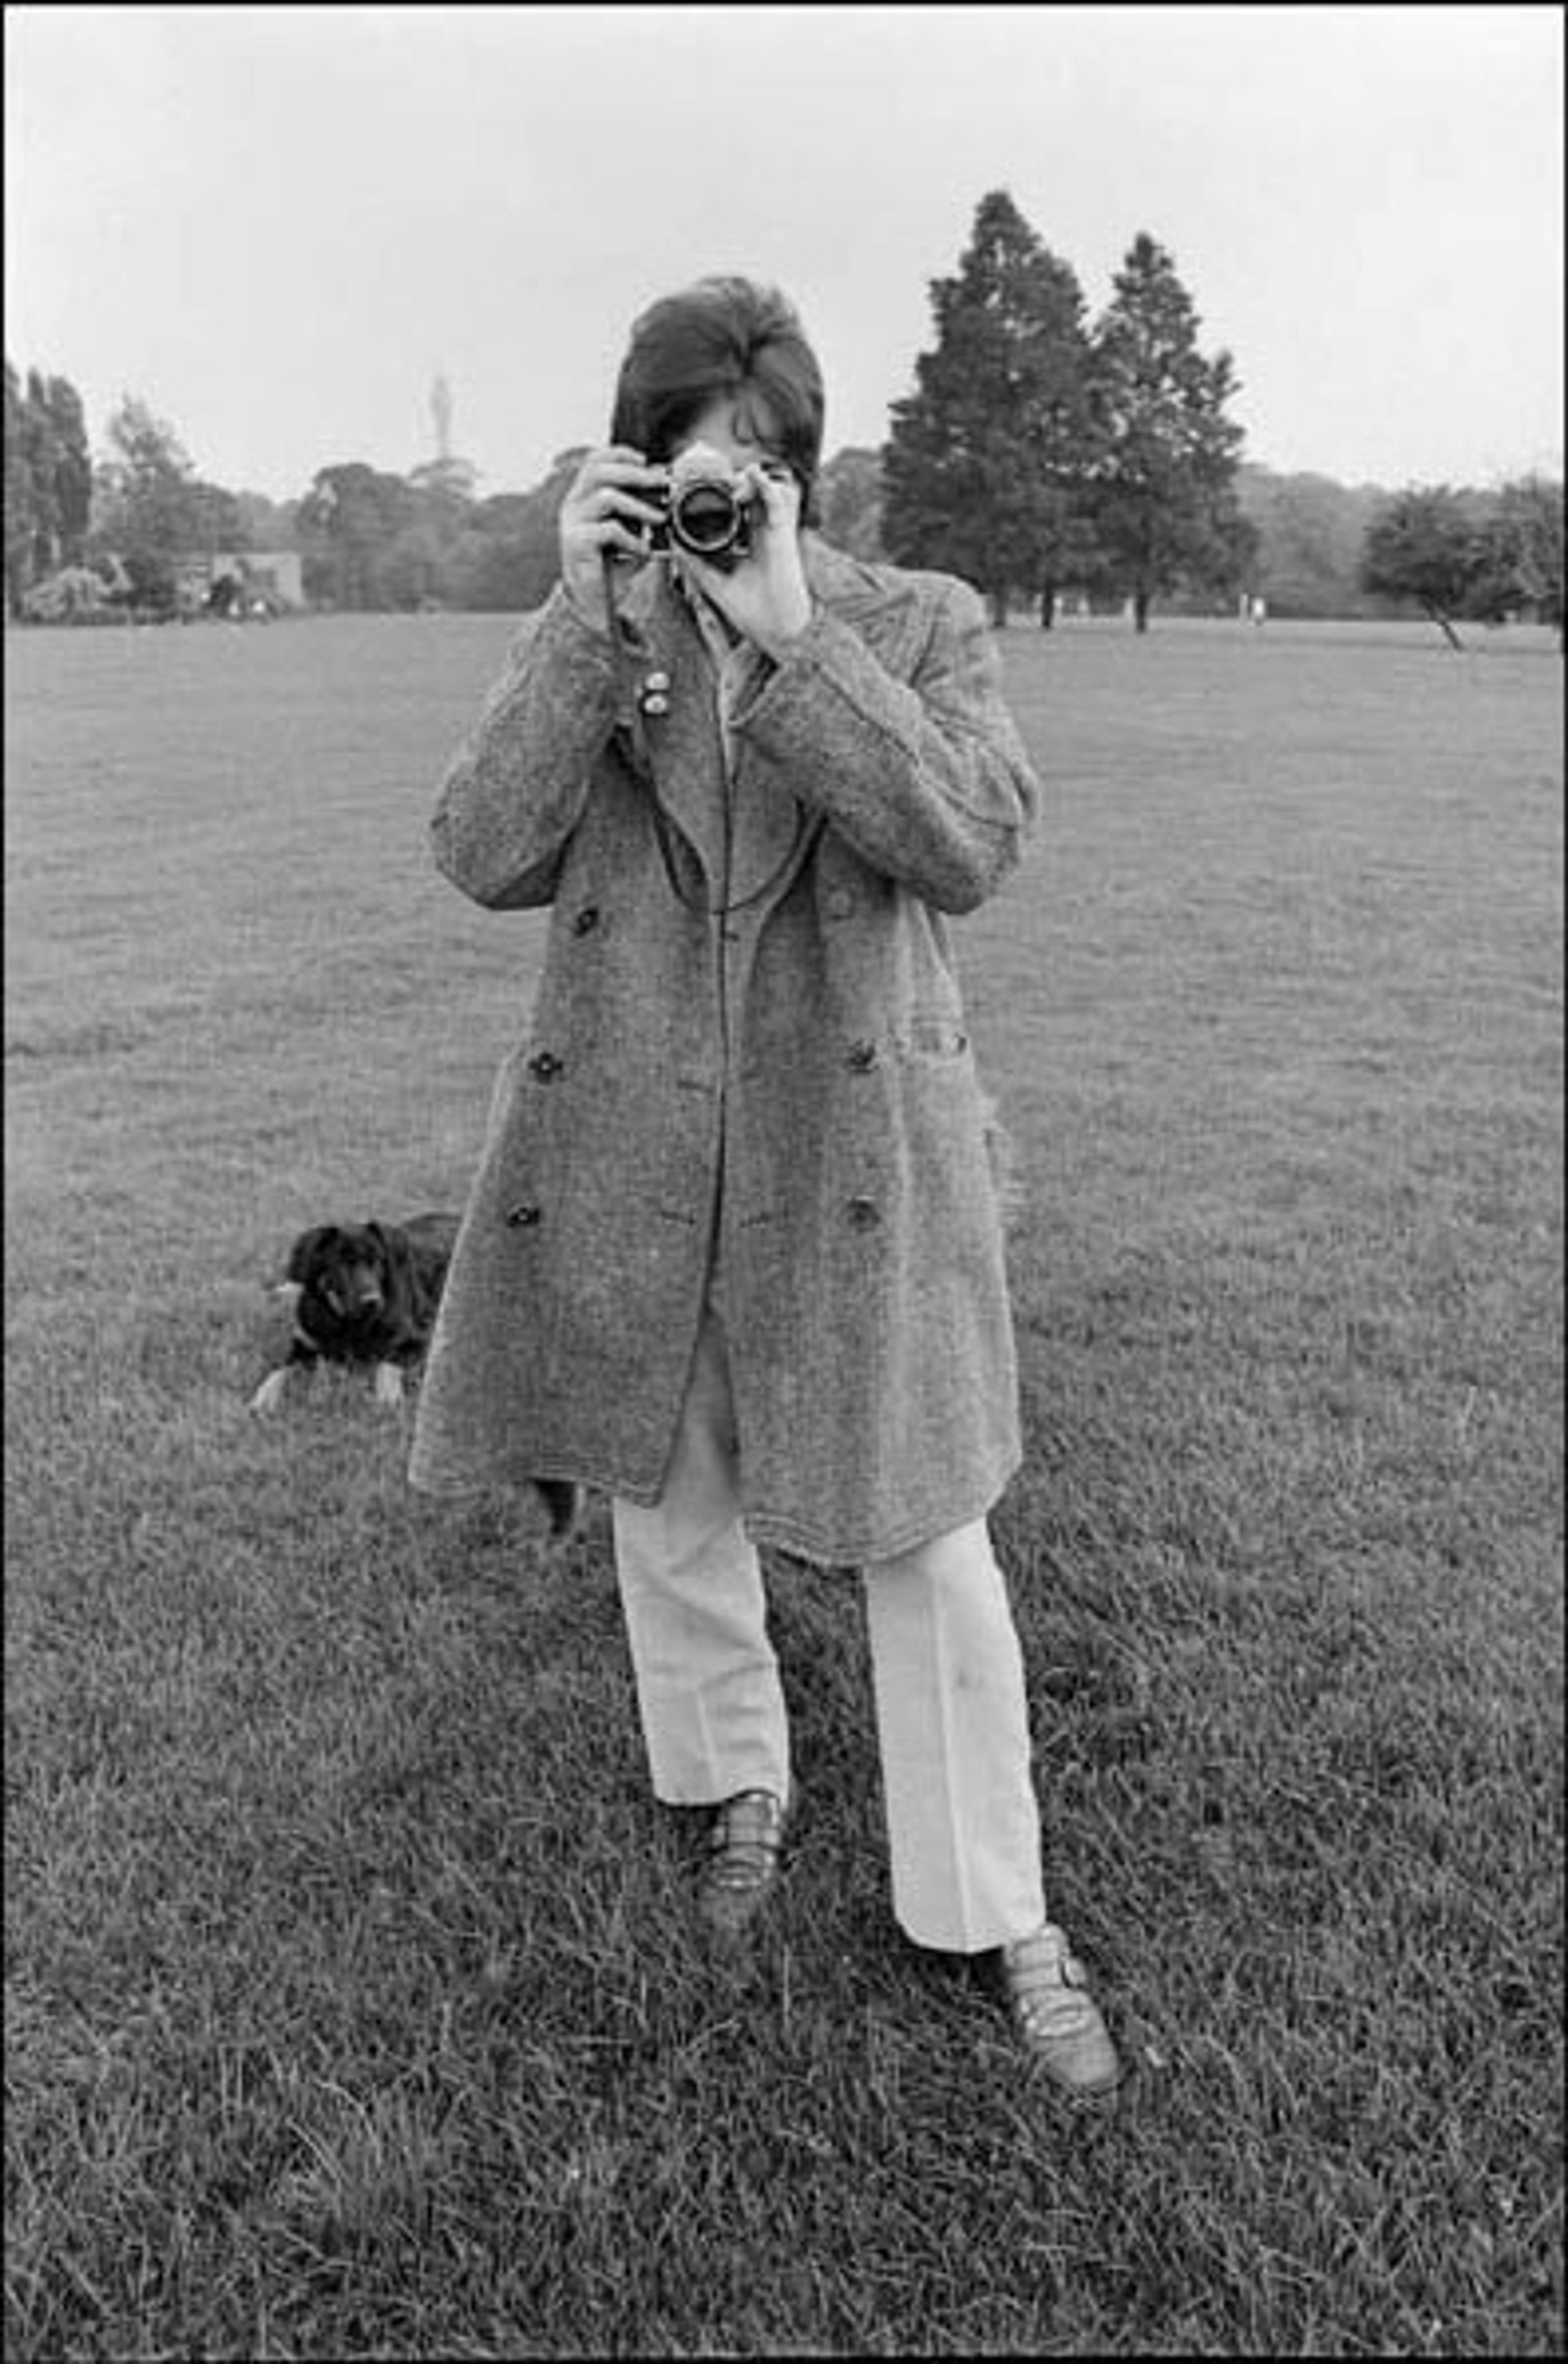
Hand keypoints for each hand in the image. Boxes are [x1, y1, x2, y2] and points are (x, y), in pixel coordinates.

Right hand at [559, 445, 668, 625]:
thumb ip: (636, 509)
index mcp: (583, 497)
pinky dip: (632, 539)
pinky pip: (608, 530)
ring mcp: (571, 524)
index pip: (594, 460)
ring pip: (606, 496)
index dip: (619, 453)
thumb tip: (662, 487)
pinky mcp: (575, 544)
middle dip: (634, 472)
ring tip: (659, 519)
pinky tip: (643, 552)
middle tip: (661, 482)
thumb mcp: (628, 530)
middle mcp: (573, 506)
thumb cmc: (612, 566)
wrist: (594, 604)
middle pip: (598, 470)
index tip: (645, 459)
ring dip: (639, 506)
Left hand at [678, 464, 810, 659]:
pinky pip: (779, 500)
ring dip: (751, 481)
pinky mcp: (784, 535)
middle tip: (714, 479)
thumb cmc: (753, 613)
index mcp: (751, 543)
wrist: (774, 631)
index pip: (741, 508)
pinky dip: (766, 484)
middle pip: (754, 494)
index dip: (728, 492)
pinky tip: (753, 476)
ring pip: (769, 490)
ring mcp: (775, 533)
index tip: (704, 485)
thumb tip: (673, 546)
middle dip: (736, 481)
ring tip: (732, 482)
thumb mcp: (715, 583)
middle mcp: (764, 535)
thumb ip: (695, 564)